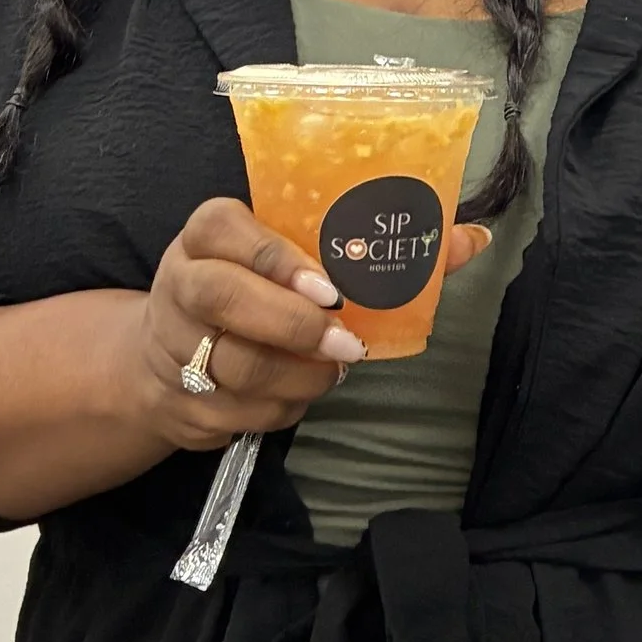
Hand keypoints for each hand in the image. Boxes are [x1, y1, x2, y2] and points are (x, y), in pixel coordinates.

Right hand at [131, 197, 492, 450]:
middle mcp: (182, 280)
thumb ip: (380, 249)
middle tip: (347, 344)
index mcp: (209, 233)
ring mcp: (173, 344)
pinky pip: (240, 412)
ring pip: (237, 364)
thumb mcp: (300, 258)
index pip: (228, 230)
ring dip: (300, 376)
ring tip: (335, 370)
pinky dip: (283, 408)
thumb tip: (474, 239)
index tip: (332, 288)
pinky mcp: (180, 401)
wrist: (168, 355)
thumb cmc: (258, 291)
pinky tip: (300, 393)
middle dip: (296, 326)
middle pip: (224, 298)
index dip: (278, 260)